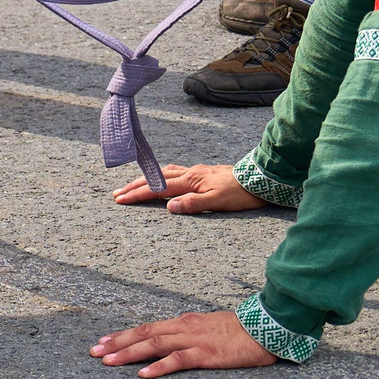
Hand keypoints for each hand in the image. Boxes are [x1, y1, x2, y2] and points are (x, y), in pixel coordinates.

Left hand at [91, 310, 275, 376]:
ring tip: (108, 361)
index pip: (148, 327)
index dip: (124, 334)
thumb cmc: (242, 331)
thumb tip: (174, 340)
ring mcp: (194, 340)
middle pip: (144, 333)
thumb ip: (191, 333)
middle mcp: (184, 327)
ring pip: (154, 345)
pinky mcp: (206, 354)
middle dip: (117, 343)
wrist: (267, 326)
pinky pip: (178, 360)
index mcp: (185, 322)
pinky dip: (159, 367)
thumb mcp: (210, 328)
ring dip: (129, 353)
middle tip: (94, 352)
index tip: (103, 341)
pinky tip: (143, 374)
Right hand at [110, 161, 264, 214]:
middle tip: (117, 193)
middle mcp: (191, 173)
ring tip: (134, 185)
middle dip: (136, 185)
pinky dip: (163, 175)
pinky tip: (164, 179)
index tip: (120, 199)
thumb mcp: (217, 202)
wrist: (260, 179)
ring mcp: (197, 172)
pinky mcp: (204, 173)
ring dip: (148, 179)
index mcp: (191, 181)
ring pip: (165, 173)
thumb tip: (169, 207)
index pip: (158, 189)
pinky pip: (176, 172)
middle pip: (157, 178)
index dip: (138, 194)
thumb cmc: (240, 193)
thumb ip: (192, 204)